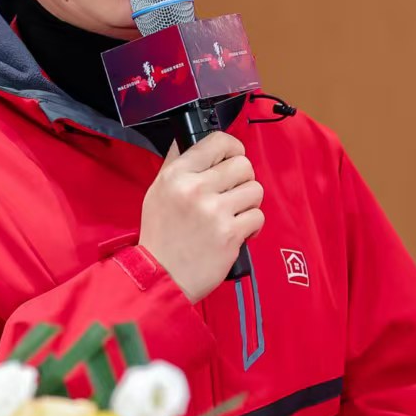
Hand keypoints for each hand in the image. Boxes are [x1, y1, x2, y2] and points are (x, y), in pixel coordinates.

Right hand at [138, 131, 263, 302]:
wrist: (161, 276)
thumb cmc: (160, 236)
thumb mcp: (157, 191)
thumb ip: (175, 163)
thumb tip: (189, 139)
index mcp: (177, 175)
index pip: (218, 141)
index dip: (233, 148)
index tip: (233, 157)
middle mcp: (196, 189)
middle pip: (243, 165)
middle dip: (242, 179)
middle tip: (232, 194)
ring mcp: (214, 212)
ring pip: (255, 190)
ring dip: (248, 203)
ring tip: (233, 214)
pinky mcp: (230, 234)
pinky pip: (258, 217)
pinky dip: (252, 226)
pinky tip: (237, 232)